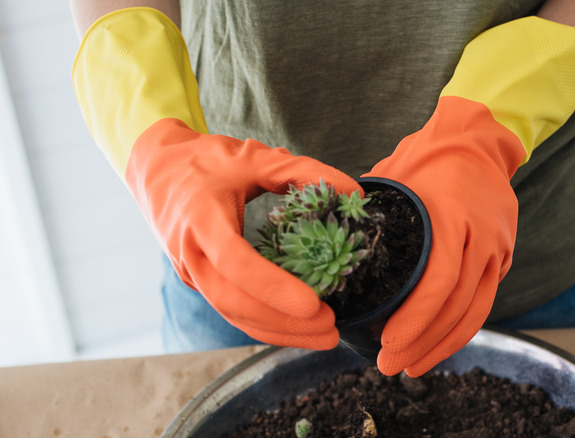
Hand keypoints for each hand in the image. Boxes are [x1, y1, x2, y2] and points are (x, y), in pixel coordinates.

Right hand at [71, 7, 360, 348]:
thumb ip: (303, 171)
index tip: (313, 304)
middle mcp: (190, 253)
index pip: (234, 262)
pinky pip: (230, 308)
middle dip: (283, 322)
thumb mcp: (254, 156)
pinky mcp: (198, 281)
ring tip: (323, 334)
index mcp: (200, 218)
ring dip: (277, 330)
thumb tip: (354, 192)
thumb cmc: (205, 160)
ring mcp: (190, 272)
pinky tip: (296, 327)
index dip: (272, 287)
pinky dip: (264, 322)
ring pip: (231, 313)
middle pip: (232, 302)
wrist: (155, 167)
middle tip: (330, 326)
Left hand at [365, 17, 574, 375]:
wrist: (478, 141)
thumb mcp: (396, 180)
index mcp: (455, 216)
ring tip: (411, 367)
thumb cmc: (427, 159)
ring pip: (476, 311)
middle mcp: (484, 237)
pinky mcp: (503, 258)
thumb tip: (334, 256)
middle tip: (390, 366)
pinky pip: (484, 303)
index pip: (440, 280)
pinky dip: (460, 330)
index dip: (415, 319)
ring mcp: (499, 249)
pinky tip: (436, 347)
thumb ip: (372, 219)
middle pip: (459, 305)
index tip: (387, 344)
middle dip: (424, 342)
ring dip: (442, 345)